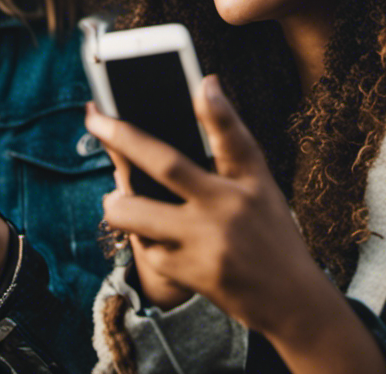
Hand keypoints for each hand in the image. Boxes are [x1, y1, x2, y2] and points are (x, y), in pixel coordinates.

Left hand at [87, 76, 331, 335]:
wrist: (291, 303)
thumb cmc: (270, 231)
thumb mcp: (259, 182)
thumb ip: (229, 136)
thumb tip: (206, 84)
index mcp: (243, 184)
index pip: (228, 138)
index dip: (216, 110)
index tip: (202, 82)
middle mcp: (222, 211)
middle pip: (164, 165)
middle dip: (122, 138)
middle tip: (94, 120)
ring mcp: (203, 246)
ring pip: (136, 214)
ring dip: (117, 203)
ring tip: (117, 197)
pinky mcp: (188, 275)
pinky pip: (147, 249)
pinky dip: (142, 238)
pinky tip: (151, 234)